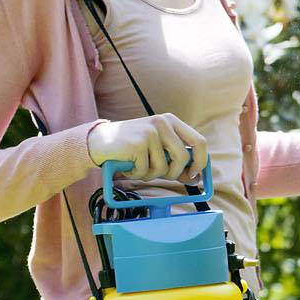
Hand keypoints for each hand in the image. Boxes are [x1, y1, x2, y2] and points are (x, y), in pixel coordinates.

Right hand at [87, 113, 208, 182]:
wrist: (99, 141)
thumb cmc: (132, 147)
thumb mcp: (157, 148)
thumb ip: (175, 159)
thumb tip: (195, 178)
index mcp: (171, 121)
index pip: (199, 141)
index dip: (200, 161)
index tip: (193, 175)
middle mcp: (163, 123)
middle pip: (183, 157)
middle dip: (175, 173)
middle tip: (164, 176)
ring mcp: (150, 132)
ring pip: (163, 168)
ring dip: (151, 174)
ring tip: (139, 166)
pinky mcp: (138, 144)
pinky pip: (145, 170)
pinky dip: (137, 174)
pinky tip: (128, 165)